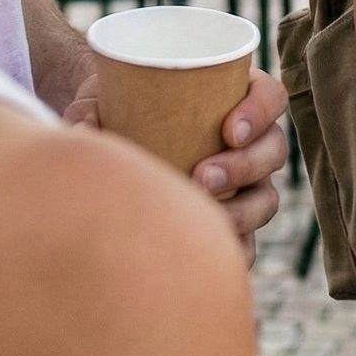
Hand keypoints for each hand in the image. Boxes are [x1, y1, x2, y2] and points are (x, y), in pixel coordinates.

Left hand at [64, 65, 289, 265]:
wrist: (112, 146)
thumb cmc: (119, 107)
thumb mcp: (107, 96)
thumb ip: (90, 108)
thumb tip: (82, 131)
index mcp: (236, 98)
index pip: (271, 97)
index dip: (260, 112)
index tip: (228, 130)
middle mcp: (250, 142)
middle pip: (273, 150)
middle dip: (244, 166)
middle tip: (202, 177)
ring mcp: (246, 185)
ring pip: (265, 199)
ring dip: (242, 211)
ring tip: (203, 217)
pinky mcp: (231, 224)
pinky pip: (248, 244)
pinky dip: (234, 253)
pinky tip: (204, 258)